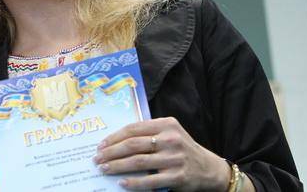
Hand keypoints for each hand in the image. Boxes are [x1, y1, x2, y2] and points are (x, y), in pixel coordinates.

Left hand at [93, 116, 229, 190]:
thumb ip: (148, 132)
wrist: (208, 168)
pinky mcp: (177, 177)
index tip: (101, 145)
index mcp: (166, 124)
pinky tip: (122, 182)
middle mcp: (171, 139)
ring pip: (138, 162)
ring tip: (104, 169)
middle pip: (133, 145)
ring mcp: (174, 159)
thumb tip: (116, 140)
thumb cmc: (182, 149)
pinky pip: (150, 181)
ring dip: (117, 166)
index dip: (114, 137)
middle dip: (111, 152)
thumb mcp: (170, 133)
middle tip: (97, 158)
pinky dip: (133, 182)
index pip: (133, 129)